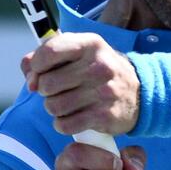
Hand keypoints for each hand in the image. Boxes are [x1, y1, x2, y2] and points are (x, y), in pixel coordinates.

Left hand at [21, 32, 140, 135]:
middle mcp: (98, 65)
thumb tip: (29, 77)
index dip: (36, 64)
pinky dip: (62, 124)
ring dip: (53, 108)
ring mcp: (104, 91)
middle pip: (47, 84)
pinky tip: (72, 118)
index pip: (50, 51)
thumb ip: (46, 56)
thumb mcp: (78, 54)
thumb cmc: (98, 71)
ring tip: (66, 104)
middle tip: (57, 91)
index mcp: (90, 44)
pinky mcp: (105, 116)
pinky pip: (65, 125)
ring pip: (53, 106)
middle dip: (45, 90)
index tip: (38, 72)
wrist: (140, 93)